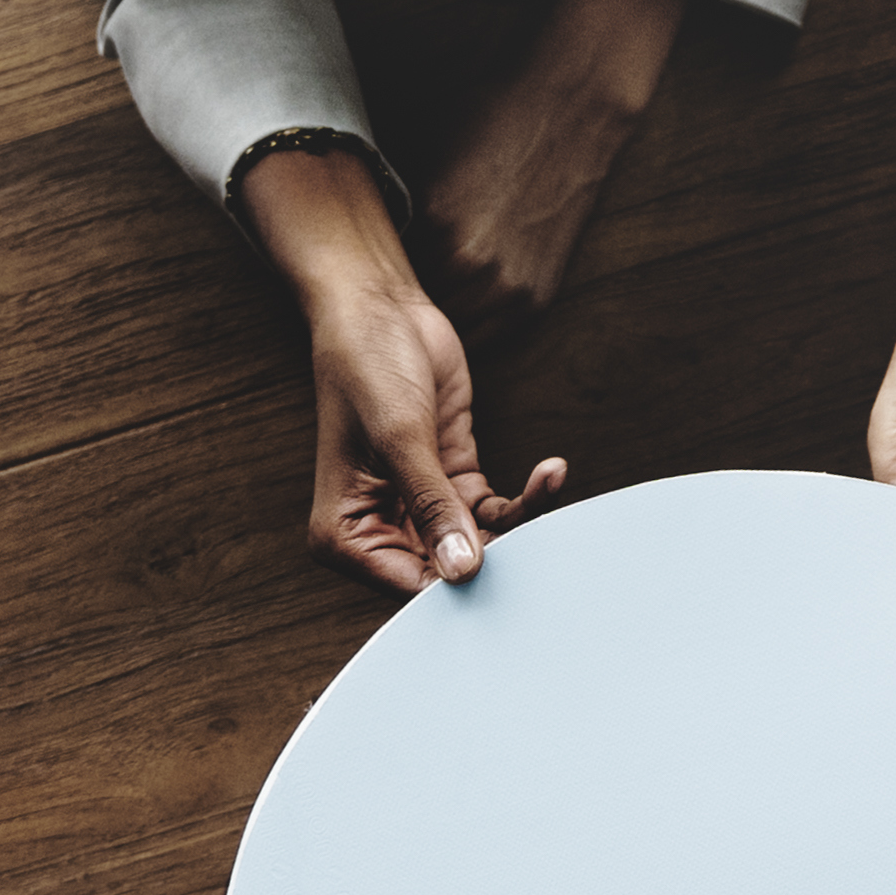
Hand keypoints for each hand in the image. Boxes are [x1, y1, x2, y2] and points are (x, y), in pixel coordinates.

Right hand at [248, 147, 566, 592]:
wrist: (378, 307)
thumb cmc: (367, 365)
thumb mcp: (401, 436)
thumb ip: (432, 506)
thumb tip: (464, 571)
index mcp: (345, 537)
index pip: (409, 587)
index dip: (458, 584)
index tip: (506, 566)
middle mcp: (382, 532)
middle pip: (450, 573)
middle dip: (500, 554)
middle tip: (545, 534)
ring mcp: (420, 509)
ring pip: (482, 544)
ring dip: (522, 523)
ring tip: (547, 483)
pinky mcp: (453, 483)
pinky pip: (496, 511)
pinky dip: (528, 498)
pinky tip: (551, 471)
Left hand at [417, 0, 683, 333]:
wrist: (569, 112)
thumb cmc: (498, 122)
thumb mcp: (435, 163)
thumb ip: (409, 214)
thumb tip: (384, 251)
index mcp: (435, 225)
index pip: (389, 275)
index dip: (385, 276)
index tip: (381, 276)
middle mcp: (471, 261)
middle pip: (422, 308)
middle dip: (412, 303)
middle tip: (402, 301)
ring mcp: (507, 284)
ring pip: (457, 330)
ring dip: (446, 320)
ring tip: (438, 306)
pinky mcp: (535, 297)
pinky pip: (492, 333)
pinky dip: (477, 323)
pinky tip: (469, 304)